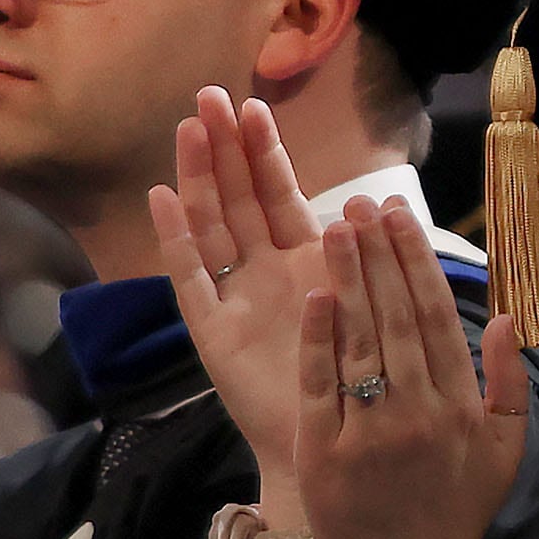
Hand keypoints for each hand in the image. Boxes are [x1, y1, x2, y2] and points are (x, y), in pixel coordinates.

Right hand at [151, 90, 339, 513]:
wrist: (333, 444)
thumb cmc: (357, 378)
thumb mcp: (371, 306)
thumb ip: (368, 261)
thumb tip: (378, 205)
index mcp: (306, 262)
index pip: (278, 194)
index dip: (265, 152)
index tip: (255, 105)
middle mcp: (263, 273)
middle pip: (237, 198)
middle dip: (223, 148)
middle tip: (208, 94)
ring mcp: (234, 298)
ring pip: (212, 226)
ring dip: (198, 177)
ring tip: (187, 128)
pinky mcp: (212, 332)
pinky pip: (191, 279)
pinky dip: (174, 239)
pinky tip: (160, 197)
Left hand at [296, 204, 529, 538]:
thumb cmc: (455, 509)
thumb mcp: (505, 448)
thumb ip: (508, 381)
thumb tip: (512, 318)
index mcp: (458, 404)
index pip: (435, 317)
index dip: (417, 262)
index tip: (402, 218)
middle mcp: (416, 410)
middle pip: (395, 317)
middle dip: (378, 255)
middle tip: (361, 204)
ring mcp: (368, 429)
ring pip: (359, 340)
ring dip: (347, 280)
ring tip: (334, 227)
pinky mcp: (324, 450)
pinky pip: (321, 384)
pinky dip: (318, 338)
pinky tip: (314, 295)